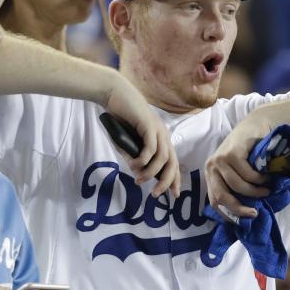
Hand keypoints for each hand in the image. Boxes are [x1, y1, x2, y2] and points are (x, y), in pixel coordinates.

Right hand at [105, 77, 180, 197]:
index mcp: (160, 138)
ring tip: (139, 180)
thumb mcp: (126, 140)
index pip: (173, 161)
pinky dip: (144, 160)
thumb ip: (132, 154)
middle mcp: (163, 134)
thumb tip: (136, 171)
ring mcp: (157, 129)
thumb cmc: (120, 116)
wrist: (115, 94)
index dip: (174, 179)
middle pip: (172, 162)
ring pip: (162, 158)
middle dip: (166, 181)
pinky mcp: (148, 125)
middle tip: (155, 194)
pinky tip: (135, 165)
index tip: (173, 195)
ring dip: (151, 172)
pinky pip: (151, 147)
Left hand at [204, 114, 270, 219]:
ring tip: (267, 190)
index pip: (214, 200)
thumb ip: (237, 187)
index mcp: (211, 173)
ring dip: (255, 192)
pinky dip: (260, 179)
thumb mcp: (239, 171)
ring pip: (238, 186)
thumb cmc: (249, 151)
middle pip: (222, 196)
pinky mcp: (232, 153)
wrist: (257, 124)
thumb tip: (244, 215)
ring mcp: (220, 159)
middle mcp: (211, 166)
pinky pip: (248, 175)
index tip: (244, 220)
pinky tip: (267, 176)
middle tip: (256, 213)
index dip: (228, 214)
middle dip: (240, 209)